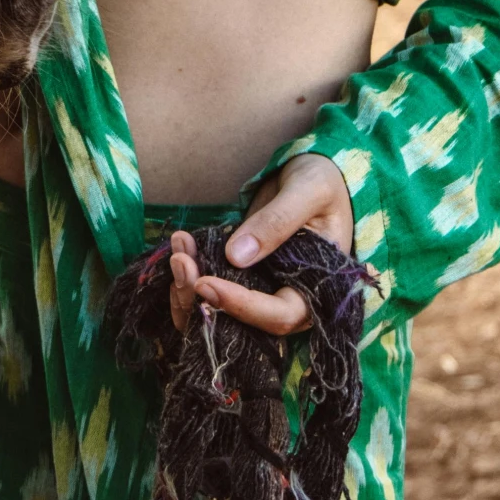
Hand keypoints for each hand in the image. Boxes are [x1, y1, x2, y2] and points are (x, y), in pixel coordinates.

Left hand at [168, 154, 353, 337]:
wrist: (313, 176)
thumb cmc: (321, 182)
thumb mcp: (308, 192)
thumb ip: (277, 221)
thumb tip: (236, 257)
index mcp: (316, 290)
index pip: (279, 316)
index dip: (242, 307)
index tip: (206, 283)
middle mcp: (289, 300)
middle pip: (245, 323)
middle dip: (205, 298)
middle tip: (180, 262)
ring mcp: (264, 291)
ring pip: (222, 311)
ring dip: (190, 288)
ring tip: (177, 250)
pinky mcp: (244, 277)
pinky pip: (214, 289)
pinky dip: (192, 274)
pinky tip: (181, 244)